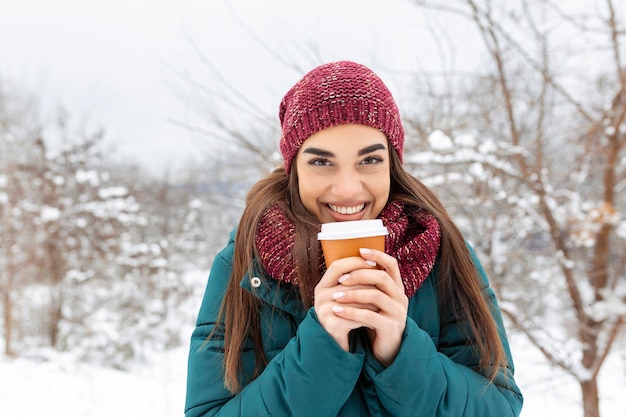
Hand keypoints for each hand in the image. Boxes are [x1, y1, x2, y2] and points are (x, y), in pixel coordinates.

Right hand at [314, 256, 378, 350]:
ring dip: (373, 300)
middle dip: (370, 283)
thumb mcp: (342, 298)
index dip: (355, 261)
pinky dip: (369, 316)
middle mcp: (319, 297)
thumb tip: (373, 262)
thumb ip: (351, 283)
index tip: (374, 262)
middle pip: (350, 282)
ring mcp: (324, 311)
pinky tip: (378, 317)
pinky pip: (357, 316)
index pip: (337, 266)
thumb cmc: (343, 319)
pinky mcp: (332, 325)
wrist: (334, 347)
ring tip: (385, 301)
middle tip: (386, 285)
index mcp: (321, 287)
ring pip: (356, 299)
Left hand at [332, 248, 407, 365]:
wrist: (387, 349)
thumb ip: (368, 284)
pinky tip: (338, 311)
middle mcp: (401, 298)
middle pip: (381, 278)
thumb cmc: (376, 320)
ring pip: (375, 296)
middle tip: (340, 279)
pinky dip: (352, 312)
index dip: (377, 255)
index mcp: (397, 287)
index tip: (360, 250)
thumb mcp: (375, 300)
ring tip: (335, 296)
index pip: (392, 264)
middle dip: (359, 275)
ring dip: (353, 294)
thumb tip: (346, 263)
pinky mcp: (391, 328)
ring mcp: (398, 313)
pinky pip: (370, 317)